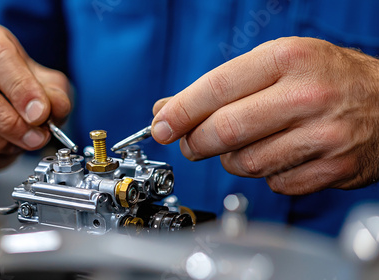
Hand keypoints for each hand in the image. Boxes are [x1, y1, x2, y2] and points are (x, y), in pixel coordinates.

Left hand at [152, 37, 378, 194]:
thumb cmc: (326, 79)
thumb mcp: (275, 64)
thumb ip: (220, 86)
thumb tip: (167, 108)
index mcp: (287, 59)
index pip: (216, 88)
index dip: (180, 112)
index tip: (160, 126)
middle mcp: (307, 96)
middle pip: (226, 130)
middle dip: (196, 142)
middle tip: (190, 143)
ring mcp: (323, 135)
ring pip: (246, 163)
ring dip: (233, 159)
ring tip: (245, 144)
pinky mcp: (333, 168)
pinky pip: (275, 183)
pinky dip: (266, 175)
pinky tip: (278, 156)